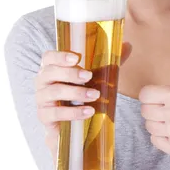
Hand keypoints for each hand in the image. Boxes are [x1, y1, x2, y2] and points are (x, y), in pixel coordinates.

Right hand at [35, 43, 132, 165]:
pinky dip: (73, 112)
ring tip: (95, 95)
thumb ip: (108, 62)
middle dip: (71, 73)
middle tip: (89, 76)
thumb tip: (128, 45)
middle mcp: (42, 81)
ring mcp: (41, 99)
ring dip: (76, 93)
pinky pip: (56, 113)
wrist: (72, 125)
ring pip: (54, 92)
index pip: (49, 57)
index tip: (77, 58)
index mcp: (52, 67)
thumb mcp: (95, 77)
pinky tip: (88, 112)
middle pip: (50, 72)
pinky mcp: (44, 117)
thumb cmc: (81, 94)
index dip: (60, 56)